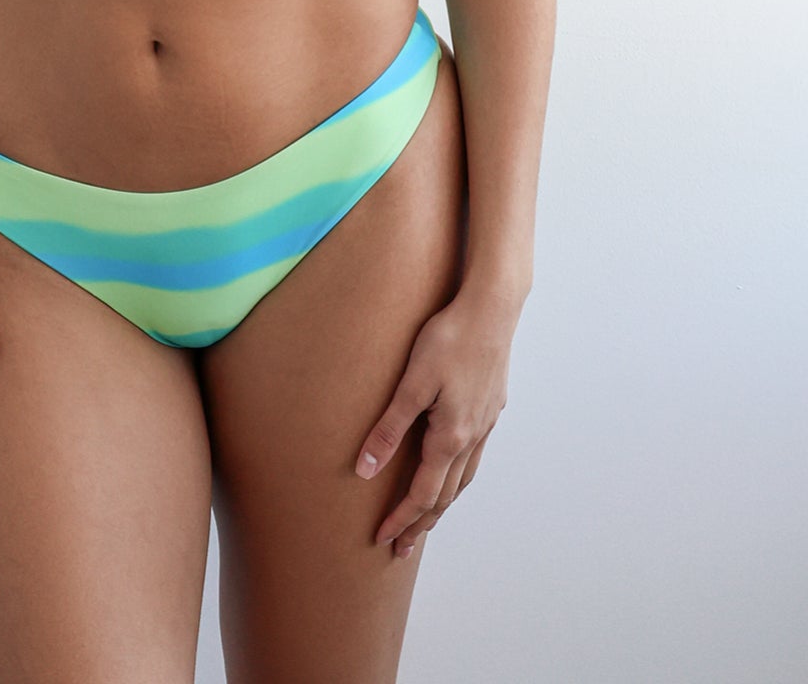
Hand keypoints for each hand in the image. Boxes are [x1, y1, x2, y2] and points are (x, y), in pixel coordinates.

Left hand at [354, 283, 520, 556]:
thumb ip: (389, 428)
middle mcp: (473, 437)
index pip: (423, 494)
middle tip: (402, 548)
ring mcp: (486, 423)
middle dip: (422, 523)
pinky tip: (452, 467)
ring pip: (464, 478)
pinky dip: (458, 475)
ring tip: (426, 518)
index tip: (383, 540)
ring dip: (442, 502)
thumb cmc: (449, 339)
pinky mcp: (491, 406)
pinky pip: (474, 456)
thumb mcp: (411, 383)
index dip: (402, 520)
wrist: (492, 309)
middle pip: (445, 495)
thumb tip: (365, 471)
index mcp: (452, 437)